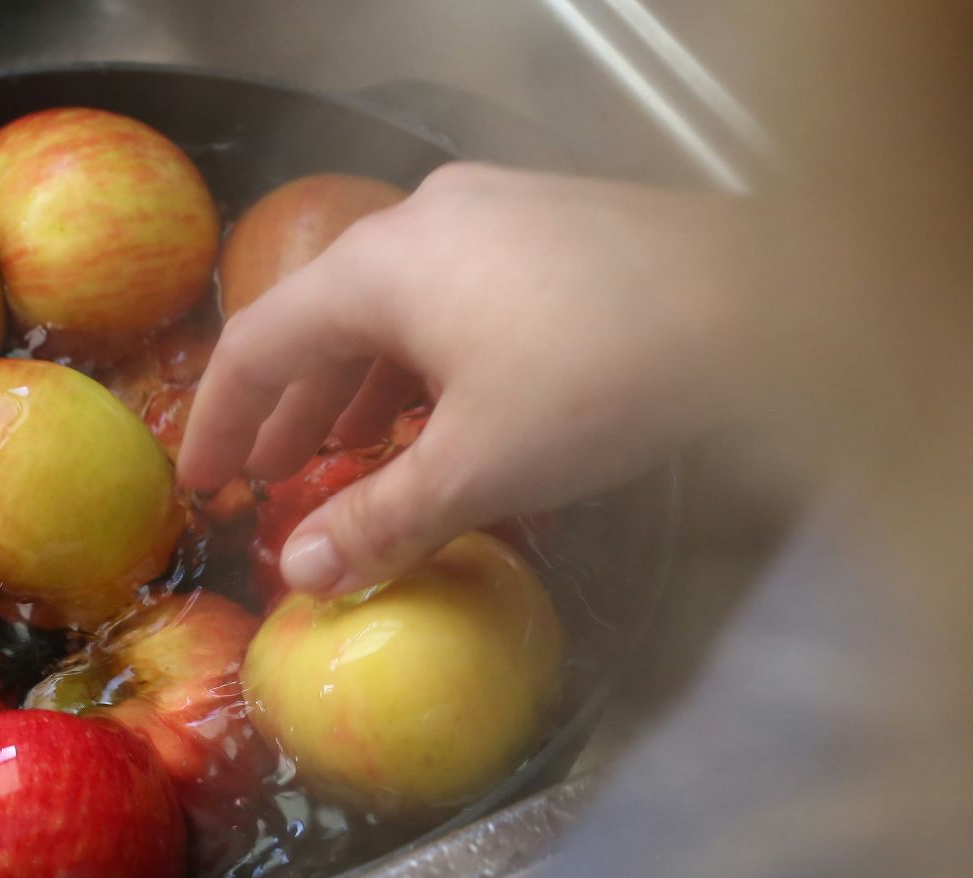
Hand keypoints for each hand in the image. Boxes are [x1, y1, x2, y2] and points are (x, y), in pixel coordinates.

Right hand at [177, 162, 752, 594]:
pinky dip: (430, 361)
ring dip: (365, 387)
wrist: (771, 299)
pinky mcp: (557, 227)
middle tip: (269, 475)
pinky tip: (452, 415)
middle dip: (295, 407)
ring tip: (352, 457)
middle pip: (326, 318)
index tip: (202, 479)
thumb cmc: (603, 378)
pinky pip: (457, 296)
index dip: (222, 419)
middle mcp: (426, 217)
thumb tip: (300, 571)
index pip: (260, 341)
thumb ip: (381, 520)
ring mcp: (497, 211)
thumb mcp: (479, 467)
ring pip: (399, 307)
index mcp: (380, 265)